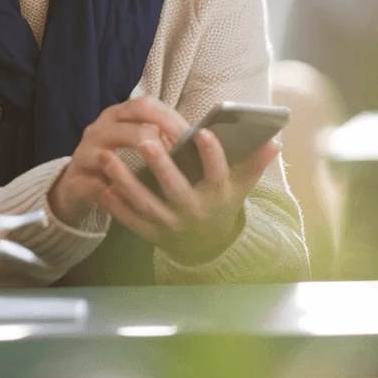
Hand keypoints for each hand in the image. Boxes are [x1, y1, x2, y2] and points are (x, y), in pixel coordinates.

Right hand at [48, 98, 189, 226]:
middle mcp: (99, 130)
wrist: (76, 185)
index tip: (195, 135)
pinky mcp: (76, 181)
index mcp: (116, 116)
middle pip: (130, 127)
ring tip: (157, 180)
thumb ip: (159, 137)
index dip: (171, 119)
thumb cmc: (115, 161)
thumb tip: (195, 141)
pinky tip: (133, 203)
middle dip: (159, 141)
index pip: (144, 105)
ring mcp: (85, 155)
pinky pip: (96, 187)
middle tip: (181, 159)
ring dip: (136, 169)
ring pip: (108, 156)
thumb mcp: (134, 142)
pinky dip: (115, 195)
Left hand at [96, 127, 281, 262]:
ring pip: (147, 204)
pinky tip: (102, 188)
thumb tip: (275, 139)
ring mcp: (172, 224)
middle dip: (161, 166)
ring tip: (106, 157)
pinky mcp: (153, 234)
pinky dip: (117, 208)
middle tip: (145, 142)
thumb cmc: (221, 202)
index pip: (217, 173)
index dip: (212, 155)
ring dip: (125, 181)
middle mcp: (195, 211)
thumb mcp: (239, 185)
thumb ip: (254, 162)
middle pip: (176, 189)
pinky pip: (133, 222)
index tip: (203, 132)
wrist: (209, 245)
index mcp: (218, 195)